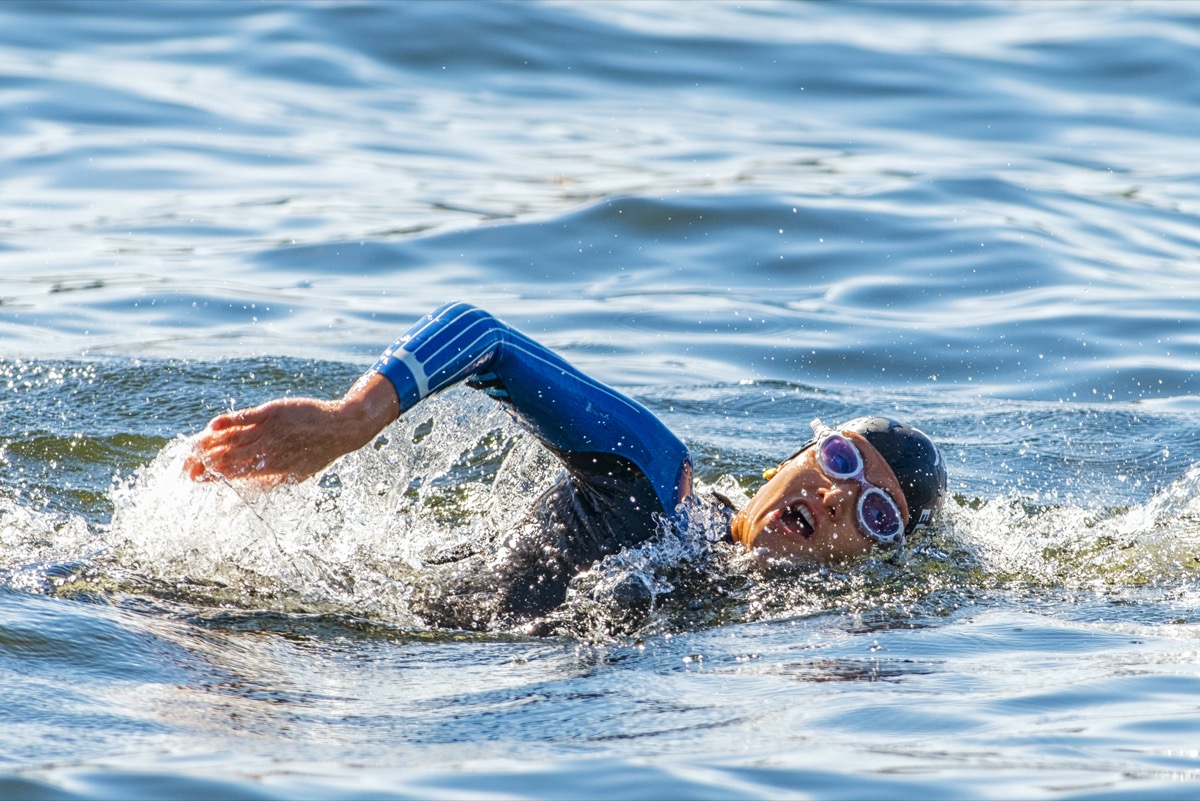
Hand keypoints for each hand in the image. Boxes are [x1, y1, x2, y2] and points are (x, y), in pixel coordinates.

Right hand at [184, 372, 399, 485]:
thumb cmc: (316, 453)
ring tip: (189, 447)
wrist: (341, 428)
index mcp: (270, 469)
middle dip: (201, 462)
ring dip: (207, 444)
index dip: (209, 476)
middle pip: (226, 457)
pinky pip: (246, 417)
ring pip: (232, 439)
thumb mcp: (294, 476)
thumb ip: (267, 482)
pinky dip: (228, 421)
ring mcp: (269, 430)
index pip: (232, 474)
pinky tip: (212, 426)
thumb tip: (242, 492)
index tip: (191, 478)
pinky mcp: (273, 412)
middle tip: (182, 465)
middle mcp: (267, 451)